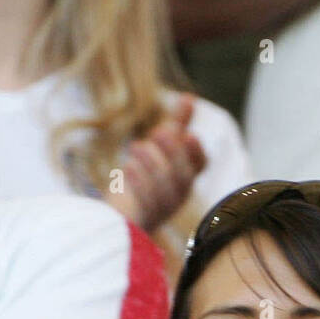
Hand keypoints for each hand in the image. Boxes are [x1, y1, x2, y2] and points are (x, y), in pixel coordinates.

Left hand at [106, 95, 206, 233]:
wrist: (119, 216)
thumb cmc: (142, 179)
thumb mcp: (158, 148)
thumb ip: (176, 125)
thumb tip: (190, 97)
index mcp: (184, 176)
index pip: (200, 164)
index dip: (196, 152)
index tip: (187, 135)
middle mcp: (177, 195)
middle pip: (184, 177)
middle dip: (173, 154)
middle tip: (157, 132)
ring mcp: (162, 211)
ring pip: (166, 191)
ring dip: (152, 165)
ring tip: (136, 147)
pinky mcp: (144, 220)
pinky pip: (147, 206)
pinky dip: (139, 185)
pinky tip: (128, 167)